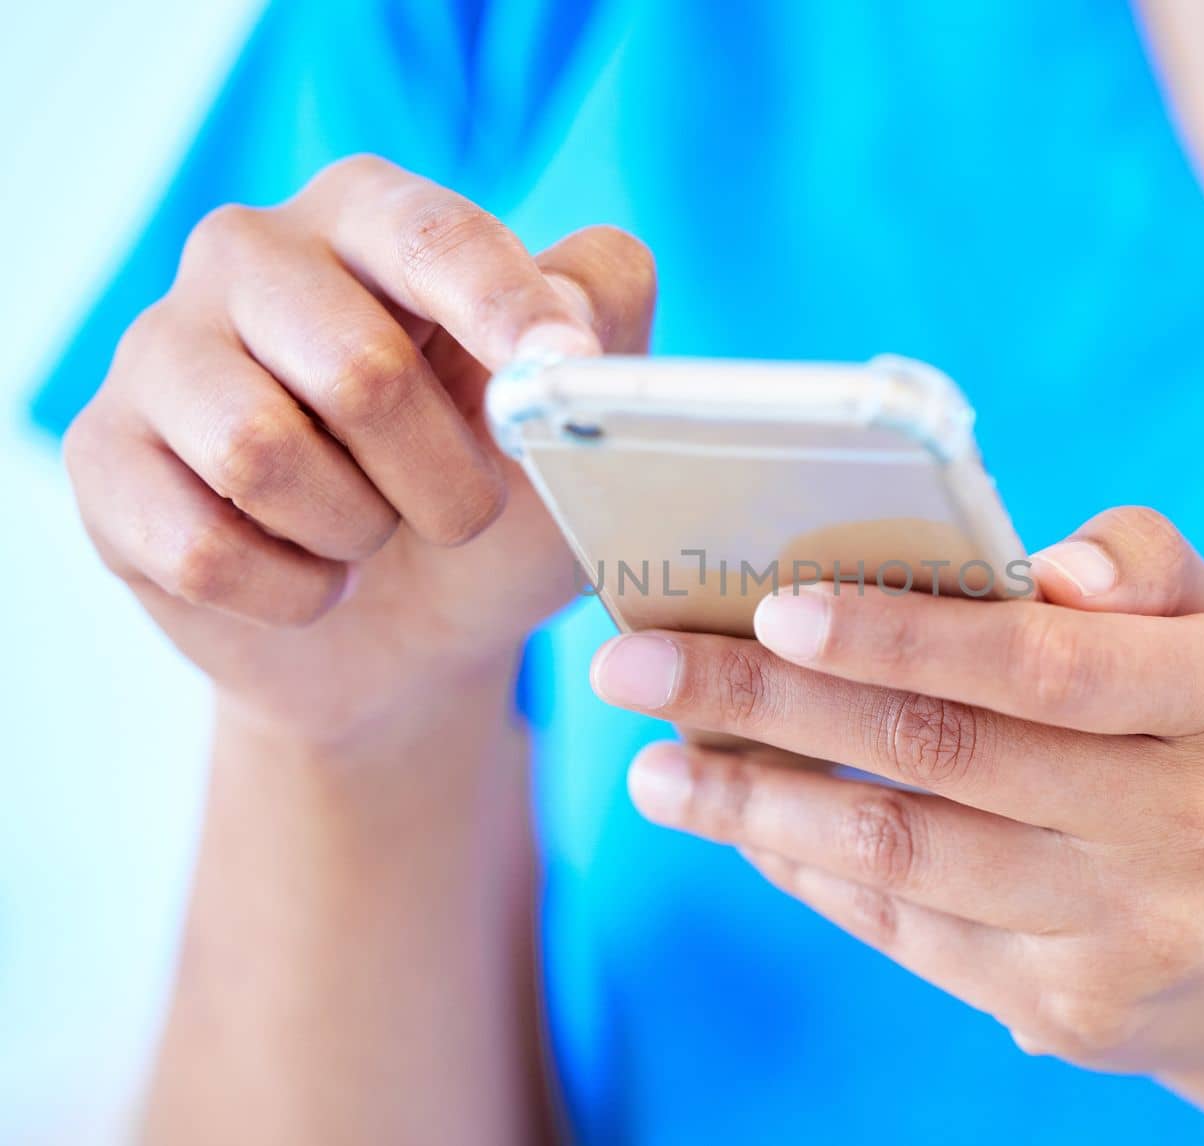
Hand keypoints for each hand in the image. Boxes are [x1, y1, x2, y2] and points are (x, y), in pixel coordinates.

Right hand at [65, 155, 655, 745]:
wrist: (406, 632)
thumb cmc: (493, 494)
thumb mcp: (572, 415)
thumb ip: (600, 321)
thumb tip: (566, 326)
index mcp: (370, 216)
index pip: (434, 237)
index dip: (502, 308)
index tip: (556, 370)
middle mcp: (249, 253)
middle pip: (358, 370)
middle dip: (441, 481)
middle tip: (461, 515)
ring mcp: (162, 348)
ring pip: (263, 455)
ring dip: (357, 532)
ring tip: (372, 532)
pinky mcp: (106, 454)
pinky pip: (201, 546)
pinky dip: (291, 595)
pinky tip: (309, 578)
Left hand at [590, 506, 1203, 1071]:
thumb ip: (1138, 564)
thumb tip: (1038, 567)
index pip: (1044, 663)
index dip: (902, 634)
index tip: (769, 604)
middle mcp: (1197, 829)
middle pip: (944, 756)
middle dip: (770, 703)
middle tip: (633, 668)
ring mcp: (1132, 938)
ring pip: (906, 859)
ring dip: (758, 804)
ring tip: (651, 768)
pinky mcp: (1071, 1016)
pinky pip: (908, 930)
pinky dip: (809, 868)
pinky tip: (740, 821)